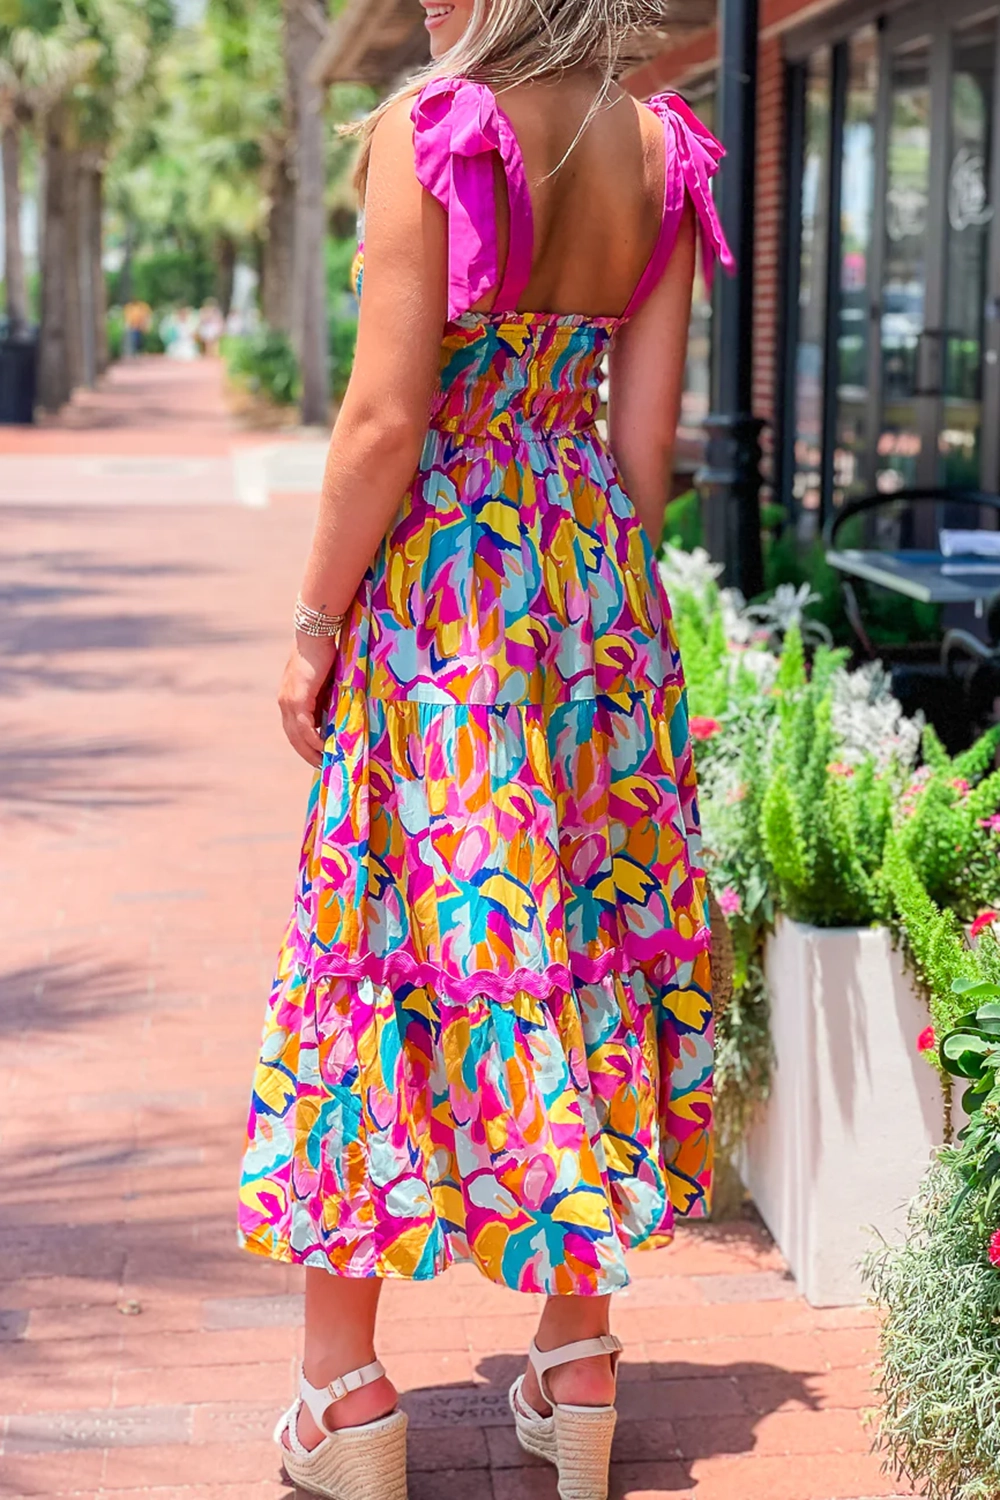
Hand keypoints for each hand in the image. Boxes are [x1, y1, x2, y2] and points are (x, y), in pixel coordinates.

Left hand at [278, 633, 338, 767]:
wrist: (315, 634)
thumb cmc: (323, 653)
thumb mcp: (325, 682)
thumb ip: (325, 699)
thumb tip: (334, 718)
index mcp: (288, 699)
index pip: (293, 729)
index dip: (304, 746)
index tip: (318, 757)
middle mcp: (284, 703)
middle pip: (293, 737)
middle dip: (307, 754)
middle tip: (322, 767)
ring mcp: (289, 701)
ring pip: (298, 736)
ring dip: (311, 752)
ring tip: (326, 763)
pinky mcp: (298, 698)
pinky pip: (305, 727)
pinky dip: (314, 740)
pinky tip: (326, 748)